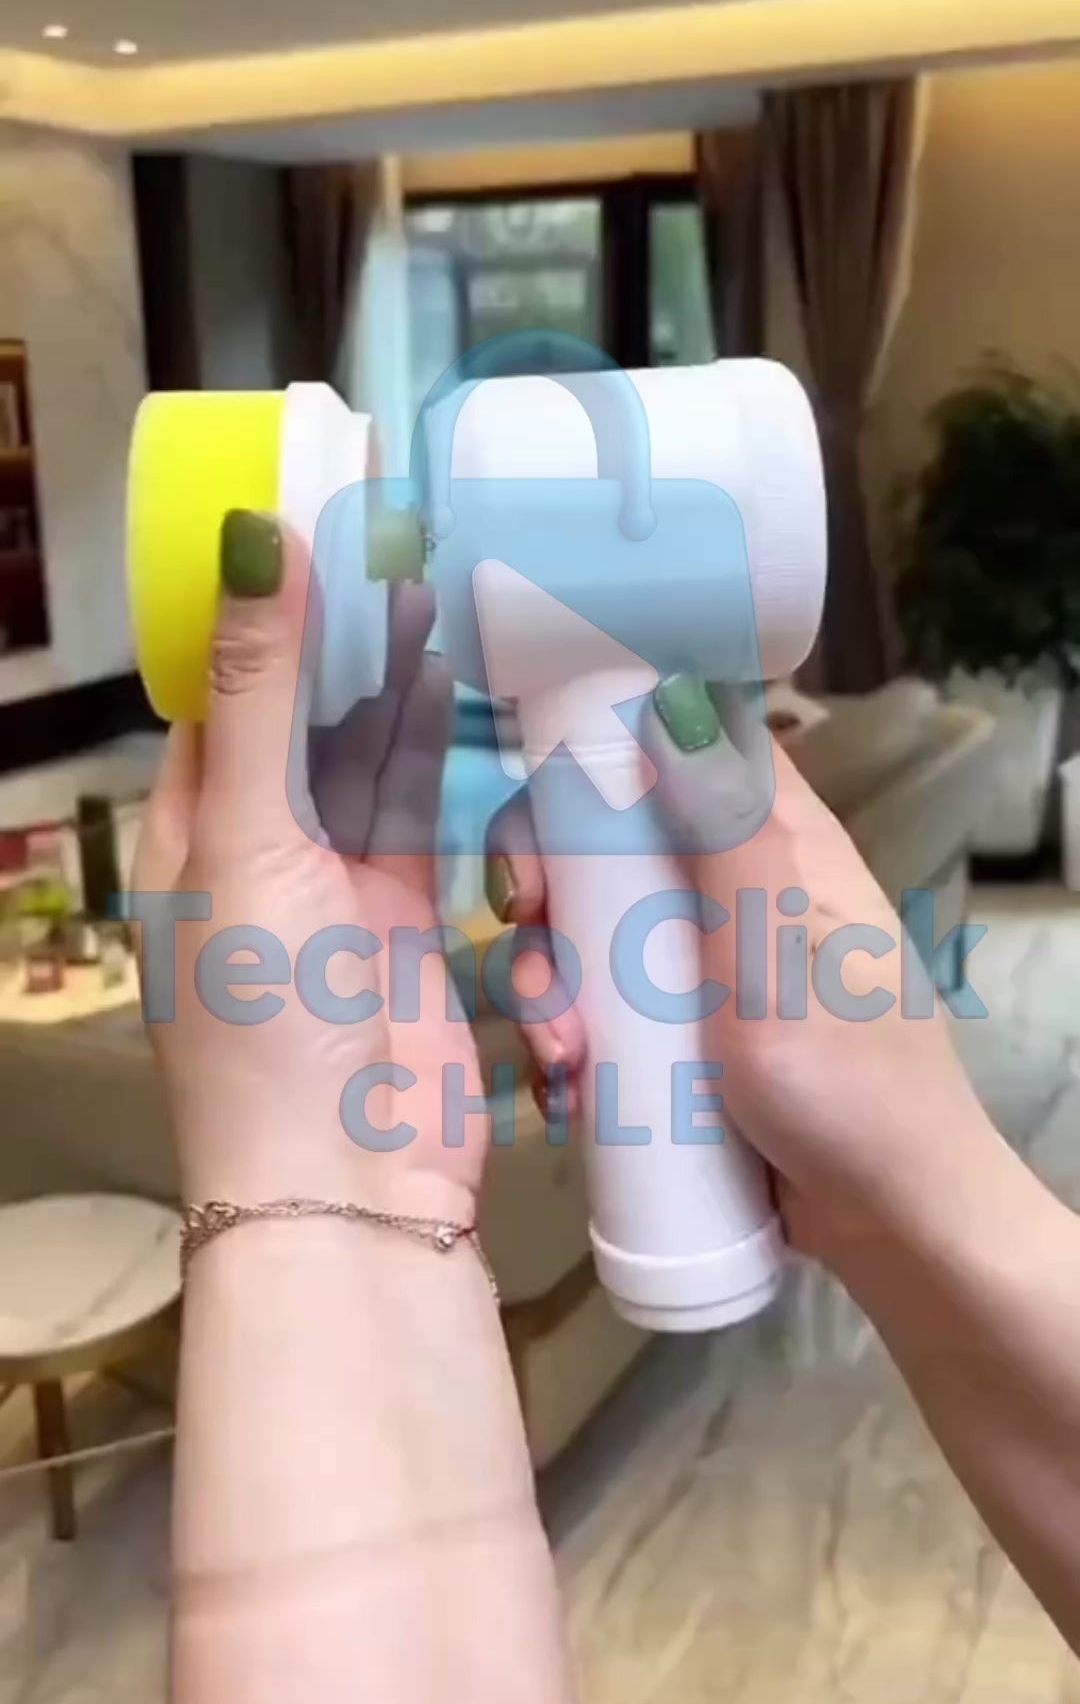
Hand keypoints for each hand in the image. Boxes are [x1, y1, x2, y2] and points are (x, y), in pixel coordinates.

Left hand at [133, 511, 483, 1221]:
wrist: (348, 1185)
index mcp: (188, 825)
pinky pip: (429, 810)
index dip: (260, 606)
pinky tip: (466, 680)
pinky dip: (445, 749)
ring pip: (369, 753)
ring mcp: (337, 882)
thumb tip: (251, 537)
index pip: (219, 688)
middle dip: (343, 634)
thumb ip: (264, 690)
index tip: (314, 517)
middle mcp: (257, 846)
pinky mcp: (412, 915)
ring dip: (398, 680)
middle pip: (303, 711)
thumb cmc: (262, 1021)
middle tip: (400, 536)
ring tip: (440, 581)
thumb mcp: (246, 836)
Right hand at [485, 675, 998, 1287]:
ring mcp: (698, 966)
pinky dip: (565, 1040)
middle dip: (545, 882)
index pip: (682, 743)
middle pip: (605, 840)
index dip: (604, 742)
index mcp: (773, 841)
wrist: (883, 1223)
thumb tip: (672, 697)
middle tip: (524, 925)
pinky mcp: (674, 1037)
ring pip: (585, 932)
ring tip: (558, 1054)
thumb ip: (726, 830)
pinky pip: (595, 1010)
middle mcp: (729, 887)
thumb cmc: (844, 1077)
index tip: (545, 782)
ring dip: (546, 982)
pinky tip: (564, 1088)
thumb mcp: (775, 951)